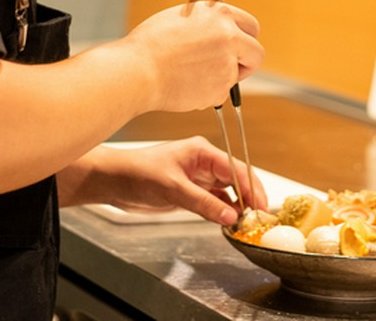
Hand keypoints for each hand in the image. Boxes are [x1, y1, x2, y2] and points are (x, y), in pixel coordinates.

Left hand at [58, 137, 267, 224]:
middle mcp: (203, 163)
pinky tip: (228, 222)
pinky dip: (223, 212)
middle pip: (236, 179)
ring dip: (237, 206)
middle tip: (259, 218)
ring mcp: (198, 178)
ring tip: (246, 223)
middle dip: (249, 197)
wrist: (113, 181)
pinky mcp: (190, 192)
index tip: (262, 206)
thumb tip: (230, 215)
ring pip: (227, 192)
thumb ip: (203, 203)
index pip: (236, 168)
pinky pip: (214, 201)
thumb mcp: (173, 188)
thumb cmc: (137, 173)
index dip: (252, 187)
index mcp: (202, 152)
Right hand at [122, 1, 263, 112]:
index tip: (240, 46)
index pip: (251, 26)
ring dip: (219, 78)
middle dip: (247, 62)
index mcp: (221, 14)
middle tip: (232, 67)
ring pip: (234, 76)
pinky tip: (185, 84)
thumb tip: (221, 29)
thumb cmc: (152, 43)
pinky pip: (220, 93)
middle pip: (257, 53)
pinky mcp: (221, 88)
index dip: (246, 38)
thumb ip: (208, 22)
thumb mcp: (183, 17)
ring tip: (189, 74)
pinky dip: (207, 92)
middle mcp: (230, 36)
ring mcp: (227, 63)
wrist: (138, 69)